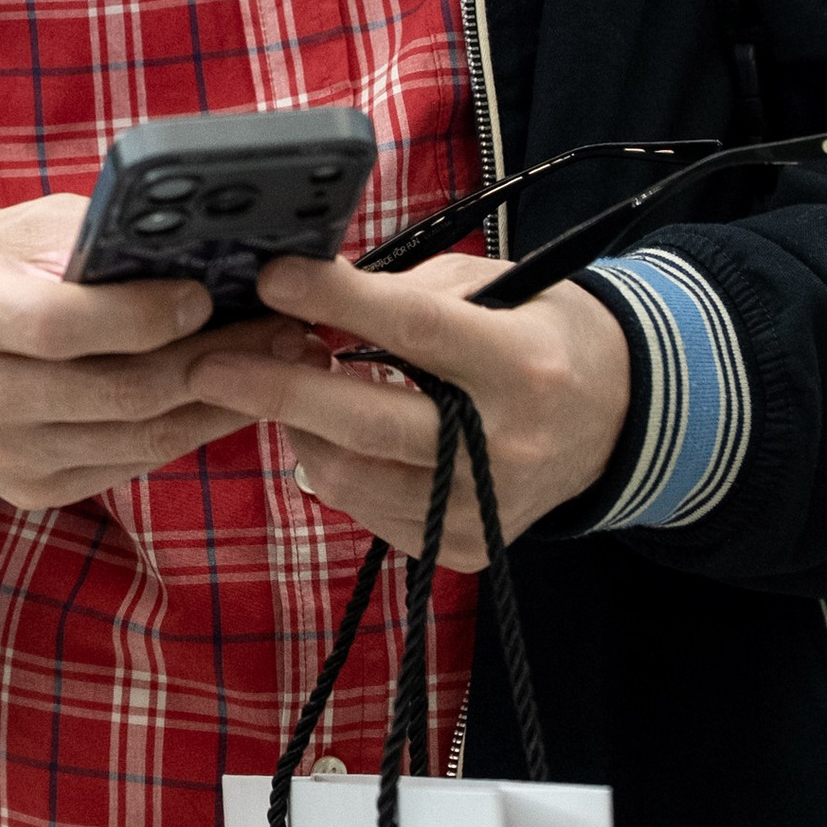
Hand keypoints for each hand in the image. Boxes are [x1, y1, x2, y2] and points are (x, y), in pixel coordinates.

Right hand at [0, 195, 296, 509]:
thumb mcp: (6, 235)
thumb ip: (90, 241)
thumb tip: (196, 247)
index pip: (67, 326)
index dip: (146, 314)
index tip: (206, 291)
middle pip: (120, 392)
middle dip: (215, 360)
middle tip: (284, 329)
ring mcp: (1, 456)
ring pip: (138, 439)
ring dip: (220, 402)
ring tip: (278, 361)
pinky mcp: (27, 491)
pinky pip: (128, 466)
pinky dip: (185, 431)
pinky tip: (227, 398)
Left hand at [190, 251, 630, 571]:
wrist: (618, 419)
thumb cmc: (540, 333)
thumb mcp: (492, 290)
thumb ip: (404, 297)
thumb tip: (309, 296)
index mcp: (522, 365)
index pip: (415, 330)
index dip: (337, 303)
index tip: (271, 278)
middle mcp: (508, 447)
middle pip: (367, 422)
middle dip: (277, 389)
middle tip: (208, 363)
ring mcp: (487, 509)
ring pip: (353, 476)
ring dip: (302, 431)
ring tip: (288, 388)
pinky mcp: (467, 549)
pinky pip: (370, 511)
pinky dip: (338, 470)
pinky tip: (337, 435)